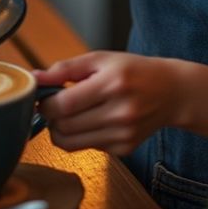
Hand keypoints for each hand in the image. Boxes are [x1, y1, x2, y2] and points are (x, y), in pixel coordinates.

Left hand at [34, 52, 187, 156]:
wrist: (172, 92)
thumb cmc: (135, 71)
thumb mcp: (102, 59)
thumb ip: (66, 68)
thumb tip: (35, 78)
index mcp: (113, 83)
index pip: (64, 104)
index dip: (44, 104)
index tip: (43, 98)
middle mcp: (120, 111)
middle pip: (64, 127)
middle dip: (51, 118)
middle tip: (55, 106)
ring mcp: (123, 134)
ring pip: (71, 144)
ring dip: (61, 131)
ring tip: (70, 115)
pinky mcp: (125, 149)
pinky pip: (88, 149)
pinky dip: (82, 137)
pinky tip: (95, 121)